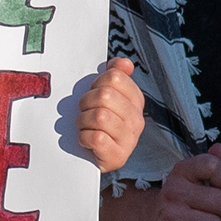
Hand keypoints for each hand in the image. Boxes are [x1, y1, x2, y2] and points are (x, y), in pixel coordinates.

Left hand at [72, 56, 144, 173]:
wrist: (94, 157)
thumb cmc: (98, 124)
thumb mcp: (106, 97)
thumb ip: (115, 75)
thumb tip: (124, 63)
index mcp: (136, 100)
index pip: (114, 77)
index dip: (96, 83)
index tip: (94, 94)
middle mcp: (137, 119)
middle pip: (104, 95)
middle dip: (86, 102)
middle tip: (85, 112)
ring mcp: (130, 139)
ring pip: (100, 116)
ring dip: (83, 121)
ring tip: (85, 127)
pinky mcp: (118, 156)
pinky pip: (96, 138)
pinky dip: (84, 138)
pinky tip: (86, 141)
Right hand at [103, 145, 220, 220]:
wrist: (146, 220)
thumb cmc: (178, 197)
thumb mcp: (191, 176)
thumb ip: (210, 162)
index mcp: (181, 171)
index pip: (212, 166)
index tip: (216, 186)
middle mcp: (174, 190)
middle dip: (220, 210)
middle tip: (209, 211)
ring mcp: (170, 214)